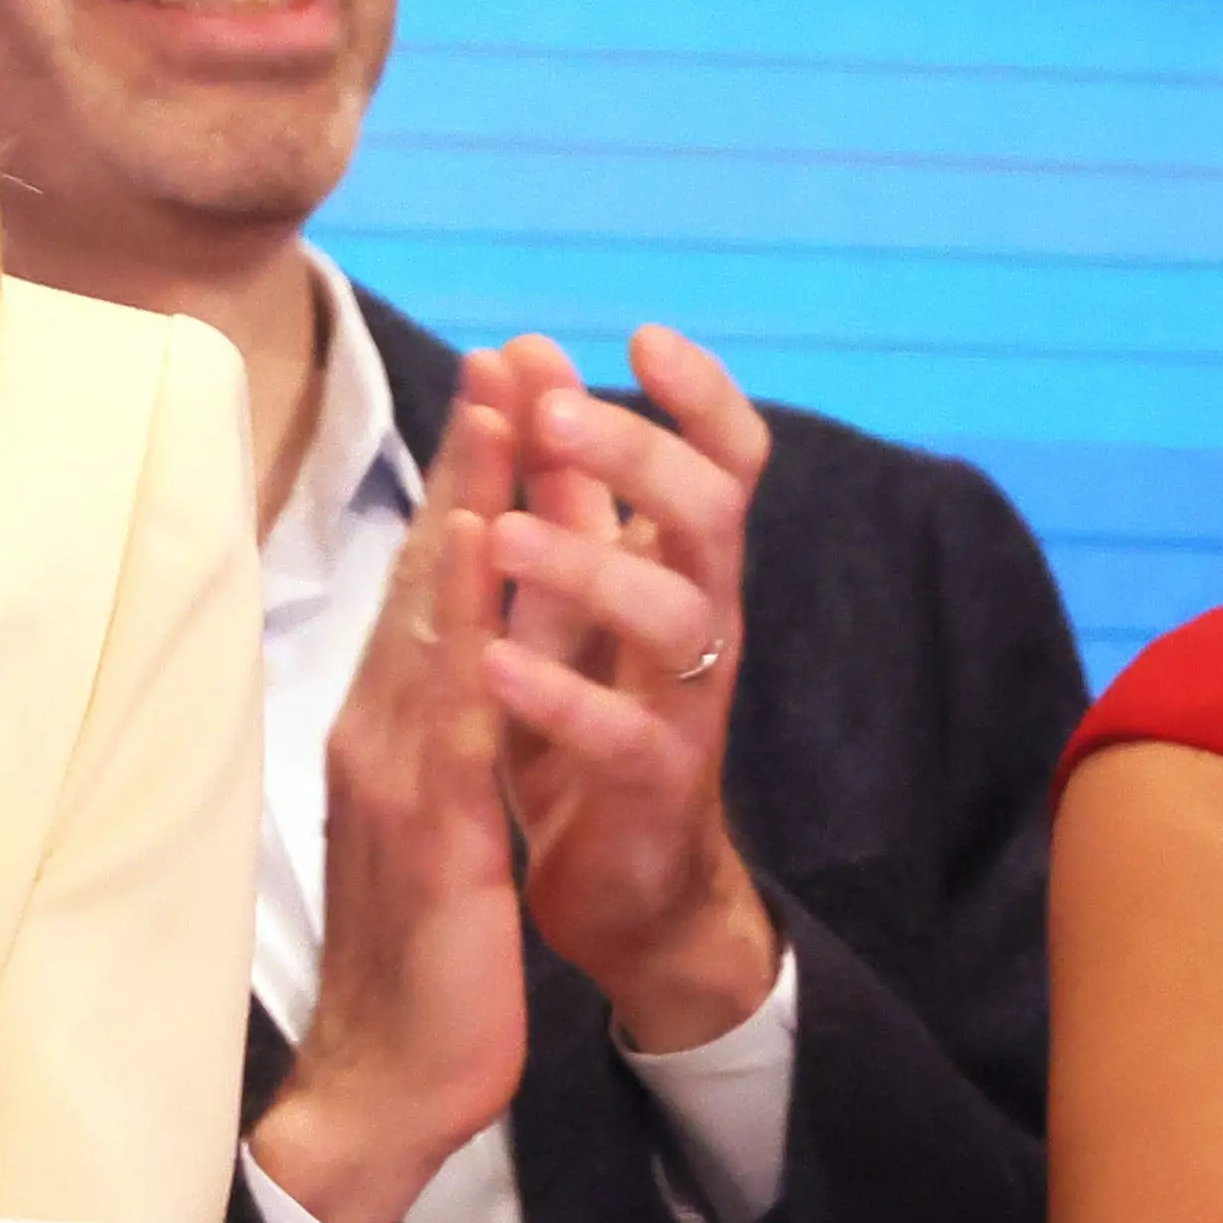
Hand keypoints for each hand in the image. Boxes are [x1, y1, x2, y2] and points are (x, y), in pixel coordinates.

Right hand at [249, 365, 534, 1222]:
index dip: (468, 484)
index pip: (433, 588)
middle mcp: (380, 729)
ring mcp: (394, 769)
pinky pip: (451, 699)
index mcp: (389, 730)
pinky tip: (485, 549)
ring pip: (435, 613)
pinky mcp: (426, 823)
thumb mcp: (442, 820)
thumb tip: (464, 658)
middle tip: (505, 350)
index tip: (501, 391)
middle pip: (429, 574)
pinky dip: (466, 614)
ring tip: (501, 406)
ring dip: (470, 501)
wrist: (380, 1082)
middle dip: (472, 459)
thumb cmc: (416, 955)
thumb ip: (452, 732)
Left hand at [484, 324, 784, 1055]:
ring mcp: (685, 707)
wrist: (626, 888)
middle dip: (638, 454)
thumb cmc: (589, 716)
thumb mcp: (569, 589)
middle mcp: (700, 624)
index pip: (724, 462)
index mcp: (678, 567)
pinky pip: (627, 737)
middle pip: (708, 516)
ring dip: (588, 566)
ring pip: (674, 620)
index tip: (642, 334)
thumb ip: (558, 485)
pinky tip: (498, 666)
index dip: (701, 398)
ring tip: (504, 531)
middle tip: (554, 414)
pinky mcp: (655, 790)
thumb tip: (527, 355)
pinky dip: (562, 698)